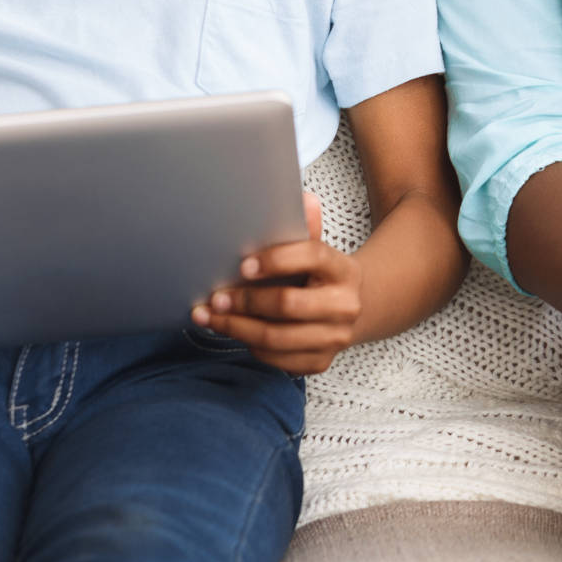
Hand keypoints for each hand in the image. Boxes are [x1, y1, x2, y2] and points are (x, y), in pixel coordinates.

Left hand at [192, 191, 362, 375]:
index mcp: (344, 269)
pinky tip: (232, 331)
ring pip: (277, 337)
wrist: (351, 308)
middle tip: (216, 297)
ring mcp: (335, 338)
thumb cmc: (320, 276)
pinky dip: (249, 345)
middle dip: (245, 301)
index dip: (276, 260)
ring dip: (237, 327)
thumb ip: (305, 228)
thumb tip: (303, 199)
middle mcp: (345, 306)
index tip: (243, 265)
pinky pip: (276, 359)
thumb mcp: (316, 250)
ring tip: (210, 317)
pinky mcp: (321, 362)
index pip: (312, 257)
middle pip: (288, 304)